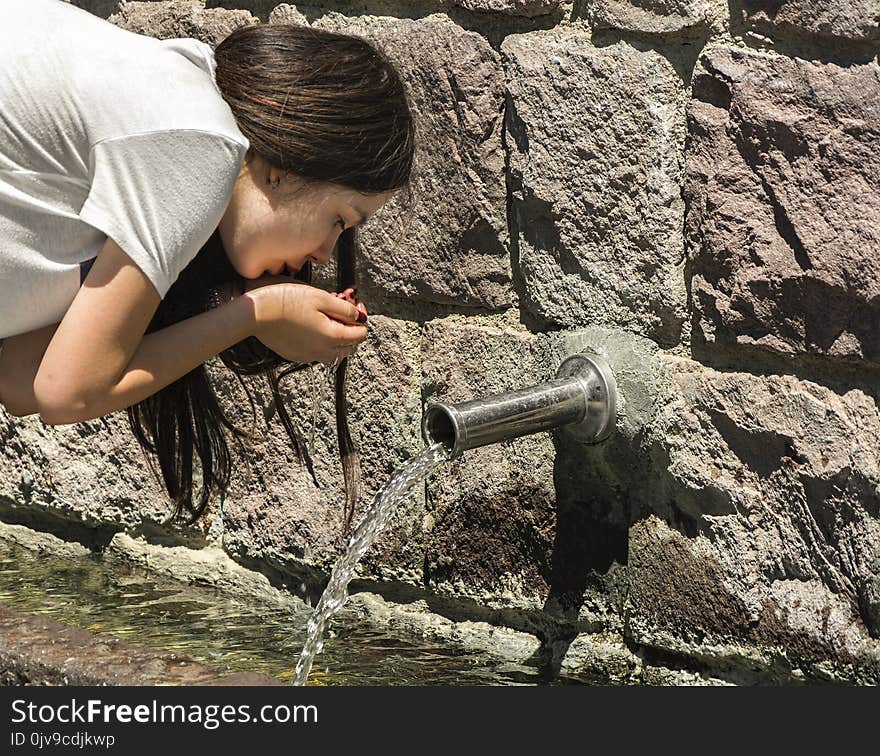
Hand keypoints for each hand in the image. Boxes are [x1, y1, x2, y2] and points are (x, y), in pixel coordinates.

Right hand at [245, 278, 367, 363]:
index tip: (354, 304)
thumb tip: (360, 317)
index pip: (361, 334)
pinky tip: (313, 327)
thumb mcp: (320, 297)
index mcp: (331, 337)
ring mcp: (308, 356)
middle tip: (344, 311)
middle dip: (352, 329)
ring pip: (335, 352)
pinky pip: (317, 353)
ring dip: (338, 338)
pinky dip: (323, 343)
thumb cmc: (284, 301)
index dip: (361, 316)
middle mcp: (322, 351)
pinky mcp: (296, 355)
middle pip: (350, 346)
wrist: (255, 313)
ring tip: (329, 319)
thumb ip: (344, 309)